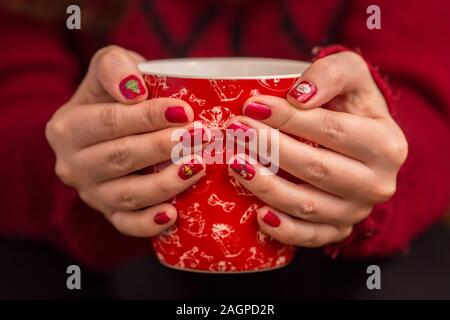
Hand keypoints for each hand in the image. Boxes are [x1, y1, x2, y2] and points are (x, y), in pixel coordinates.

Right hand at [46, 46, 205, 236]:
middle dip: (163, 148)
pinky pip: (127, 224)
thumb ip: (114, 66)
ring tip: (199, 166)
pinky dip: (149, 223)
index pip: (109, 122)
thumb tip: (134, 89)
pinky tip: (174, 214)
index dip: (147, 117)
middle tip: (200, 136)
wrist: (109, 127)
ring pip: (128, 194)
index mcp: (67, 128)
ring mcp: (91, 193)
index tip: (184, 111)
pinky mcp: (109, 213)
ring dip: (166, 182)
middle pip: (121, 158)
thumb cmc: (115, 94)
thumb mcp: (109, 66)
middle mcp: (73, 165)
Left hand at [228, 51, 407, 246]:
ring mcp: (356, 212)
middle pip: (317, 169)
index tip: (252, 106)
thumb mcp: (352, 75)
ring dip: (267, 186)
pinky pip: (309, 236)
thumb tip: (299, 96)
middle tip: (237, 132)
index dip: (289, 119)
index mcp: (385, 145)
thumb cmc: (350, 107)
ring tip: (236, 163)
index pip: (332, 131)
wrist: (360, 146)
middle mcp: (377, 184)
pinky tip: (257, 214)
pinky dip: (283, 229)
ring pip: (307, 205)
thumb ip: (332, 73)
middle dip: (271, 149)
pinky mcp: (337, 230)